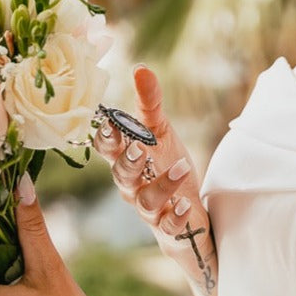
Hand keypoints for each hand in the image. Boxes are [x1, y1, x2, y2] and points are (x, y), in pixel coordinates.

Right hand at [92, 65, 206, 244]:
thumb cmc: (167, 166)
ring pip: (145, 201)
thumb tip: (140, 68)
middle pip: (121, 175)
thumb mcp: (161, 132)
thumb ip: (150, 104)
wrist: (189, 209)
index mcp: (127, 159)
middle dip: (128, 162)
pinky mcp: (169, 227)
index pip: (107, 149)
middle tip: (139, 148)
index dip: (105, 138)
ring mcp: (150, 209)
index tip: (109, 123)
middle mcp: (132, 185)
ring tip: (182, 167)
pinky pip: (168, 226)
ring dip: (162, 185)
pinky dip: (176, 217)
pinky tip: (186, 205)